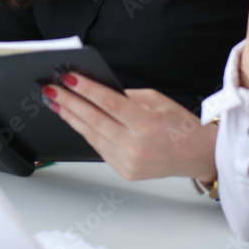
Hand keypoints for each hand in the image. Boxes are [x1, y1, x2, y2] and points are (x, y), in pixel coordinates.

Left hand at [43, 75, 217, 181]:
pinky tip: (74, 119)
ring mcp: (128, 161)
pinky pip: (98, 148)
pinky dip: (85, 132)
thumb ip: (126, 96)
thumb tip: (97, 90)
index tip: (68, 78)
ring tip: (55, 102)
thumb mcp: (157, 101)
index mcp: (146, 125)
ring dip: (70, 117)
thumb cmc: (181, 126)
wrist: (197, 156)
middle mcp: (135, 146)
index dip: (86, 90)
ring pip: (91, 135)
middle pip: (93, 120)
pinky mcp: (124, 170)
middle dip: (68, 102)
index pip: (109, 103)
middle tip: (51, 89)